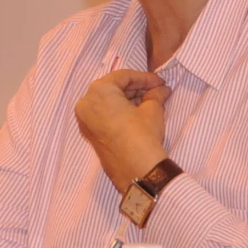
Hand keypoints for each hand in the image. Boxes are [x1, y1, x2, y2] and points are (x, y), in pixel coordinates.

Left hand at [75, 69, 168, 190]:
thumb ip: (155, 94)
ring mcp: (85, 119)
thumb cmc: (143, 135)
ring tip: (151, 101)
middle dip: (136, 88)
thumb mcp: (152, 110)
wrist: (137, 171)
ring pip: (108, 101)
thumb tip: (162, 89)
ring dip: (128, 99)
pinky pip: (104, 114)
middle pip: (113, 88)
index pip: (124, 76)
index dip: (145, 77)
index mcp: (99, 91)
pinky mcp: (89, 133)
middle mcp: (86, 103)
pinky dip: (119, 111)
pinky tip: (138, 112)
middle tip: (157, 90)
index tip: (160, 81)